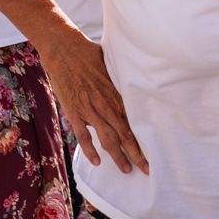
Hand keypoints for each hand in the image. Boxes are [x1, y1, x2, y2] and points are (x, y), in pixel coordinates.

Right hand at [40, 29, 146, 175]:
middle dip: (137, 154)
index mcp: (118, 93)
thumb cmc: (89, 53)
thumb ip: (122, 78)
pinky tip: (97, 162)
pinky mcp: (73, 111)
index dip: (145, 138)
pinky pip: (83, 135)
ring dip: (118, 157)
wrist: (63, 48)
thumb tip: (138, 78)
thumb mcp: (113, 64)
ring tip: (126, 170)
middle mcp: (106, 104)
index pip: (136, 121)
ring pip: (107, 139)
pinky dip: (89, 150)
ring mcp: (89, 109)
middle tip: (147, 170)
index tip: (155, 150)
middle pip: (125, 135)